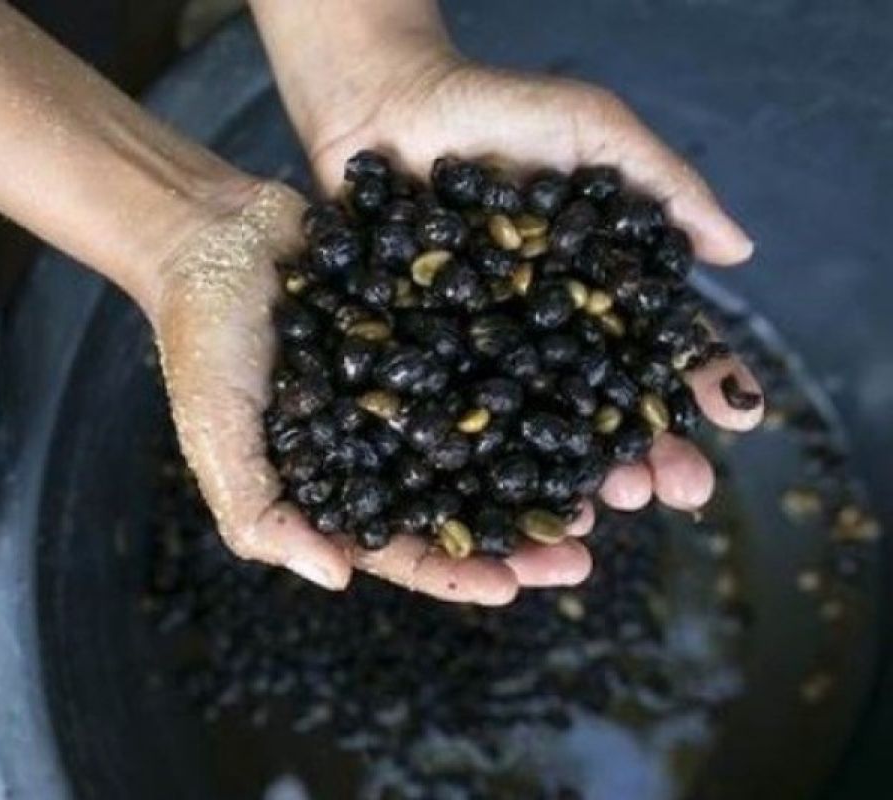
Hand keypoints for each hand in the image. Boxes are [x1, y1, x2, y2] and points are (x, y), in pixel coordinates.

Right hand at [150, 180, 595, 604]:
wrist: (214, 232)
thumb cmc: (202, 340)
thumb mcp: (216, 435)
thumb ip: (260, 513)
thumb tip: (337, 579)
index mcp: (341, 482)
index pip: (404, 547)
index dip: (457, 573)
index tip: (515, 587)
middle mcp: (389, 441)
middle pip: (466, 500)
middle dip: (523, 531)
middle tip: (582, 546)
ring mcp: (417, 383)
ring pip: (495, 436)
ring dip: (547, 460)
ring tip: (606, 479)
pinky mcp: (435, 324)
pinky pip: (494, 355)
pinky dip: (540, 373)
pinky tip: (589, 382)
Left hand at [299, 49, 763, 587]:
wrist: (385, 108)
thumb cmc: (495, 111)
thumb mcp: (592, 128)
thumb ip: (664, 182)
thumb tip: (739, 252)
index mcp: (590, 289)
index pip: (652, 347)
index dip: (691, 381)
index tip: (730, 418)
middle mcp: (540, 333)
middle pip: (595, 405)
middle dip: (639, 450)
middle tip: (671, 489)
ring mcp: (478, 352)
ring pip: (527, 429)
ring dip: (567, 476)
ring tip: (599, 509)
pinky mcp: (415, 361)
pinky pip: (447, 419)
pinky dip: (474, 462)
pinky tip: (502, 497)